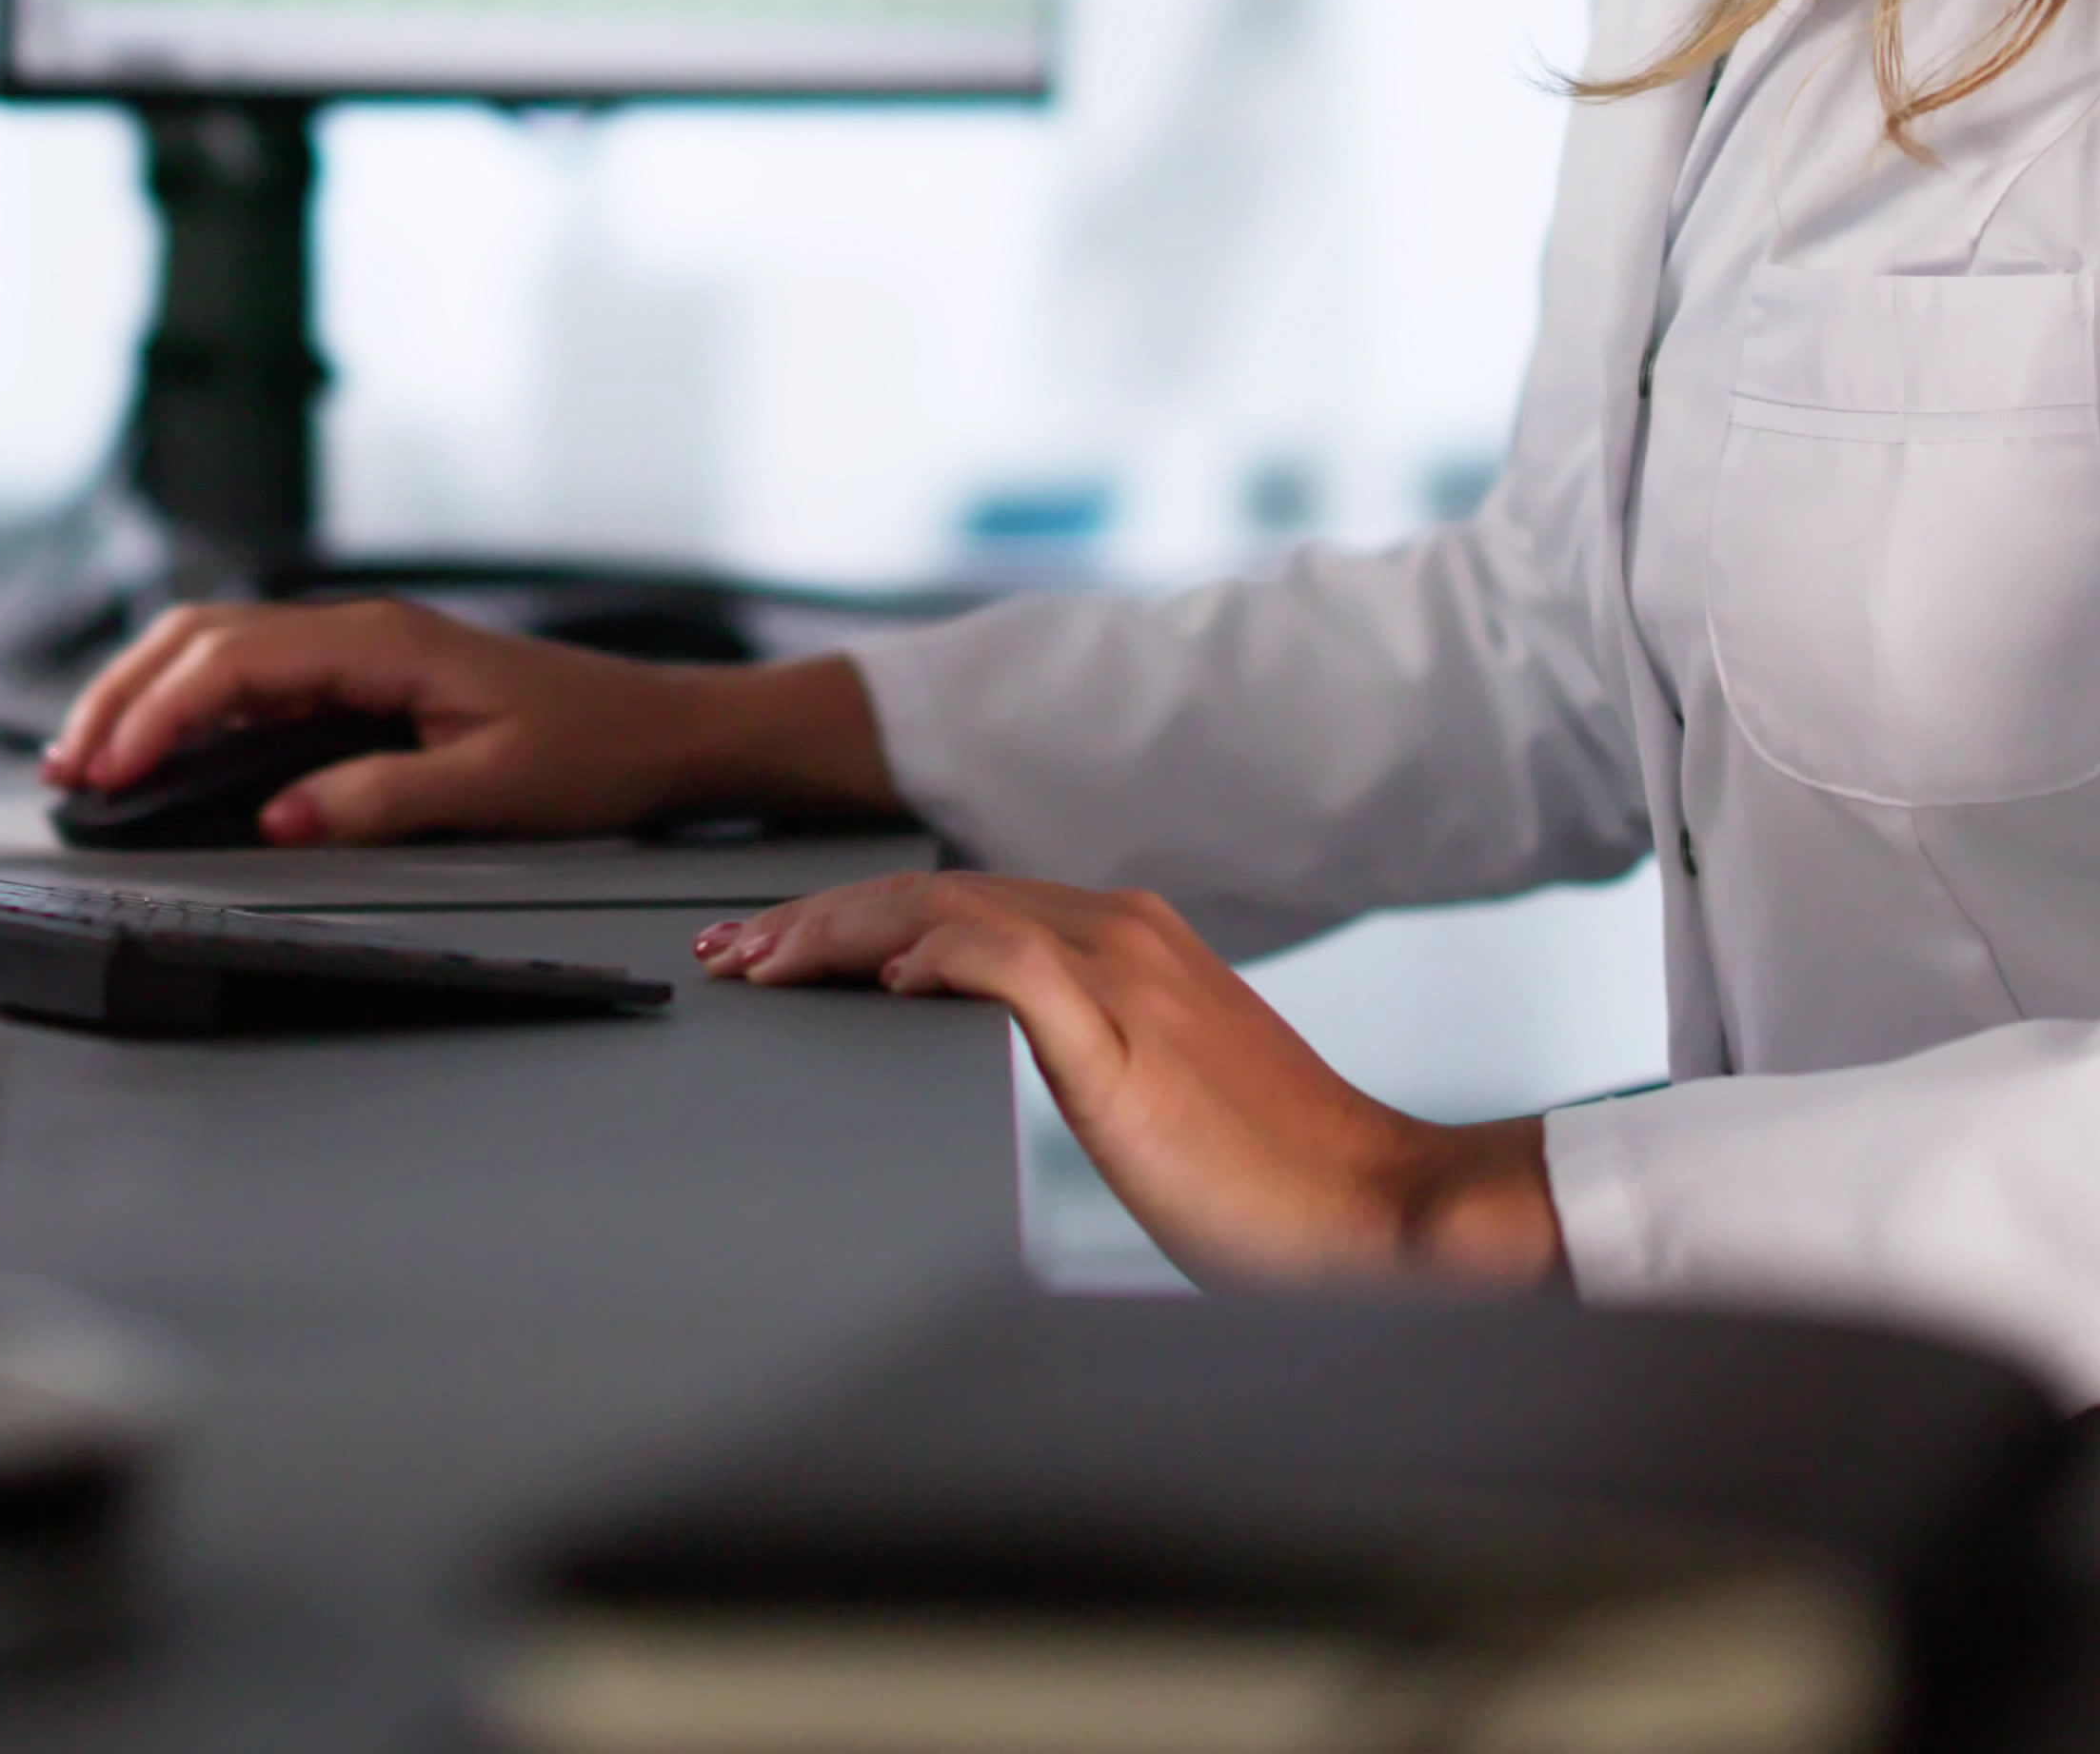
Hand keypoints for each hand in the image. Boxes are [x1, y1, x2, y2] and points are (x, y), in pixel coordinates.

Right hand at [36, 595, 890, 845]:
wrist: (668, 731)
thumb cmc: (598, 752)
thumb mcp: (494, 788)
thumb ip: (380, 799)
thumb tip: (279, 817)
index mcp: (385, 641)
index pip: (236, 660)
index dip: (159, 713)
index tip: (109, 768)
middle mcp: (364, 628)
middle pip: (207, 637)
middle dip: (126, 694)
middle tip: (67, 765)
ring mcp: (363, 647)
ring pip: (222, 647)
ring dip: (149, 693)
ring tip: (90, 753)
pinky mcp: (370, 675)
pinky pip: (259, 673)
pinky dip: (195, 702)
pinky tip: (166, 742)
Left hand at [697, 874, 1563, 1291]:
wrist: (1367, 1204)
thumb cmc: (1263, 1173)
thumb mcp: (1146, 1084)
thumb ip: (1073, 1041)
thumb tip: (972, 1036)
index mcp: (1125, 938)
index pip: (955, 901)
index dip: (851, 920)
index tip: (776, 954)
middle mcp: (1121, 933)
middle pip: (930, 894)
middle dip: (816, 921)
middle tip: (733, 959)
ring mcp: (1127, 977)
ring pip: (950, 913)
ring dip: (840, 934)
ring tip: (765, 966)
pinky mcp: (1129, 1038)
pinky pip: (1017, 965)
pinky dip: (940, 958)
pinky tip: (885, 980)